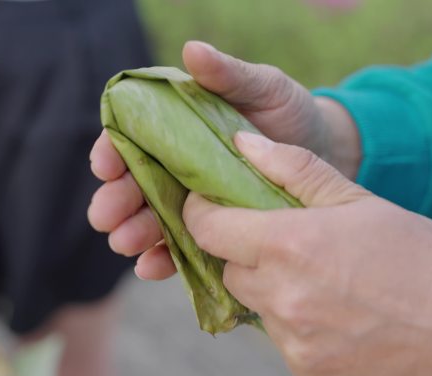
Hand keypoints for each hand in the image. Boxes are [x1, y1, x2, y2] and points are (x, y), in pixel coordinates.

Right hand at [89, 41, 359, 275]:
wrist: (324, 152)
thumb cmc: (288, 112)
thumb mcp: (263, 87)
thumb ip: (228, 74)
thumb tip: (193, 50)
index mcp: (176, 127)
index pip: (131, 138)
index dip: (112, 151)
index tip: (106, 166)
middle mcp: (176, 165)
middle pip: (133, 184)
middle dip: (116, 201)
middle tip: (107, 216)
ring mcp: (192, 200)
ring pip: (151, 219)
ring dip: (134, 233)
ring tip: (127, 244)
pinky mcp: (213, 229)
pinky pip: (181, 246)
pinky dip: (163, 258)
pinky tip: (151, 267)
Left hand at [181, 132, 431, 375]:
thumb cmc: (425, 260)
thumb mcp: (361, 201)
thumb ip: (295, 169)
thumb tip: (243, 144)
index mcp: (289, 245)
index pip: (206, 227)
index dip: (203, 211)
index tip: (214, 203)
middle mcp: (282, 298)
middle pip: (230, 269)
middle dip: (246, 251)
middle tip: (288, 241)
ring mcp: (293, 343)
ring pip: (257, 307)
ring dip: (276, 289)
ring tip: (326, 279)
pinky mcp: (308, 375)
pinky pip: (285, 341)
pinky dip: (299, 325)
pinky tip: (339, 314)